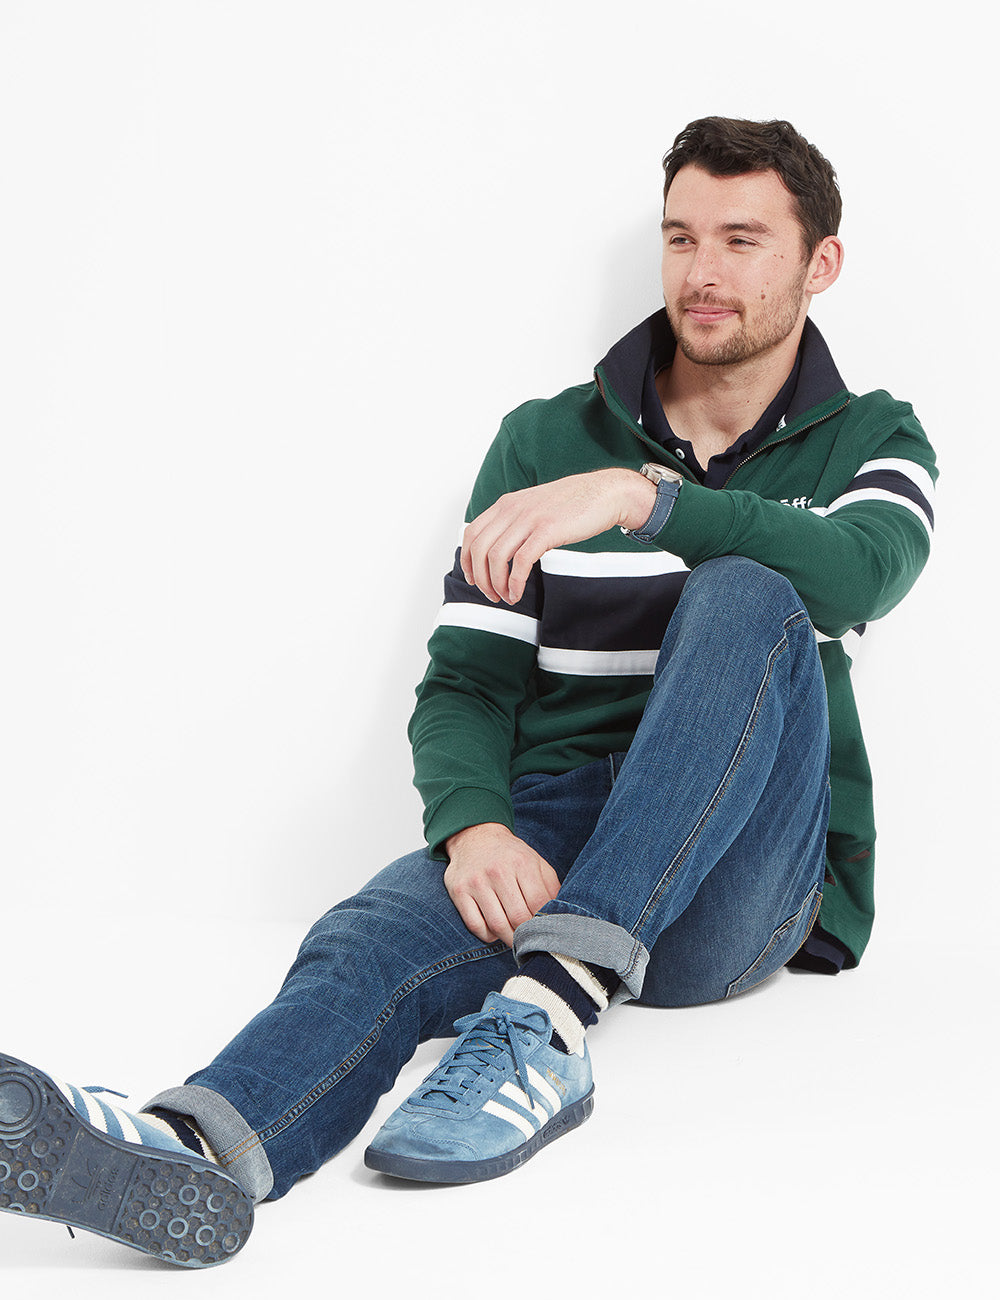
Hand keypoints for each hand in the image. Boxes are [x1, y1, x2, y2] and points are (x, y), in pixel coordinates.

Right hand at [444, 823, 560, 945]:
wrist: (475, 836)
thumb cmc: (510, 855)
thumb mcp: (535, 862)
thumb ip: (550, 886)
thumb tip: (560, 915)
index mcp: (522, 863)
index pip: (538, 903)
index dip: (543, 922)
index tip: (545, 930)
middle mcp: (498, 872)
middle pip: (518, 918)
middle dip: (527, 934)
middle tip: (531, 940)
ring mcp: (476, 882)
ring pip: (497, 925)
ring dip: (509, 939)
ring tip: (515, 939)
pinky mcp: (459, 892)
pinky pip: (475, 925)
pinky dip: (488, 935)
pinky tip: (495, 931)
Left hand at [461, 468, 655, 604]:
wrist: (606, 493)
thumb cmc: (574, 504)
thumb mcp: (535, 507)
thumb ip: (516, 522)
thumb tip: (502, 549)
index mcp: (507, 503)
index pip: (471, 533)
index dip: (467, 561)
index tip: (474, 579)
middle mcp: (513, 509)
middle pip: (479, 548)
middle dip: (480, 578)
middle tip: (492, 595)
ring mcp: (529, 519)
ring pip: (495, 557)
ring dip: (496, 584)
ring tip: (506, 597)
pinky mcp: (547, 531)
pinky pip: (520, 563)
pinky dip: (514, 583)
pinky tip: (517, 593)